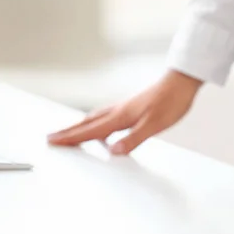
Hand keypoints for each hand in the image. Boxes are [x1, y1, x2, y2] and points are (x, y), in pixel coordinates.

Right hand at [48, 70, 201, 154]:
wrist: (181, 82)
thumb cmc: (171, 101)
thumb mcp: (155, 125)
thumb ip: (134, 139)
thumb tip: (113, 151)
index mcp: (121, 116)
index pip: (91, 131)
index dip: (71, 138)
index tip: (53, 142)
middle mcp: (118, 110)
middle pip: (87, 123)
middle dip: (69, 132)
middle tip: (52, 138)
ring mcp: (124, 108)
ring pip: (95, 119)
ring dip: (80, 127)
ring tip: (69, 134)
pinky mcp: (131, 107)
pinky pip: (106, 117)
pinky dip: (96, 123)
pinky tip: (101, 128)